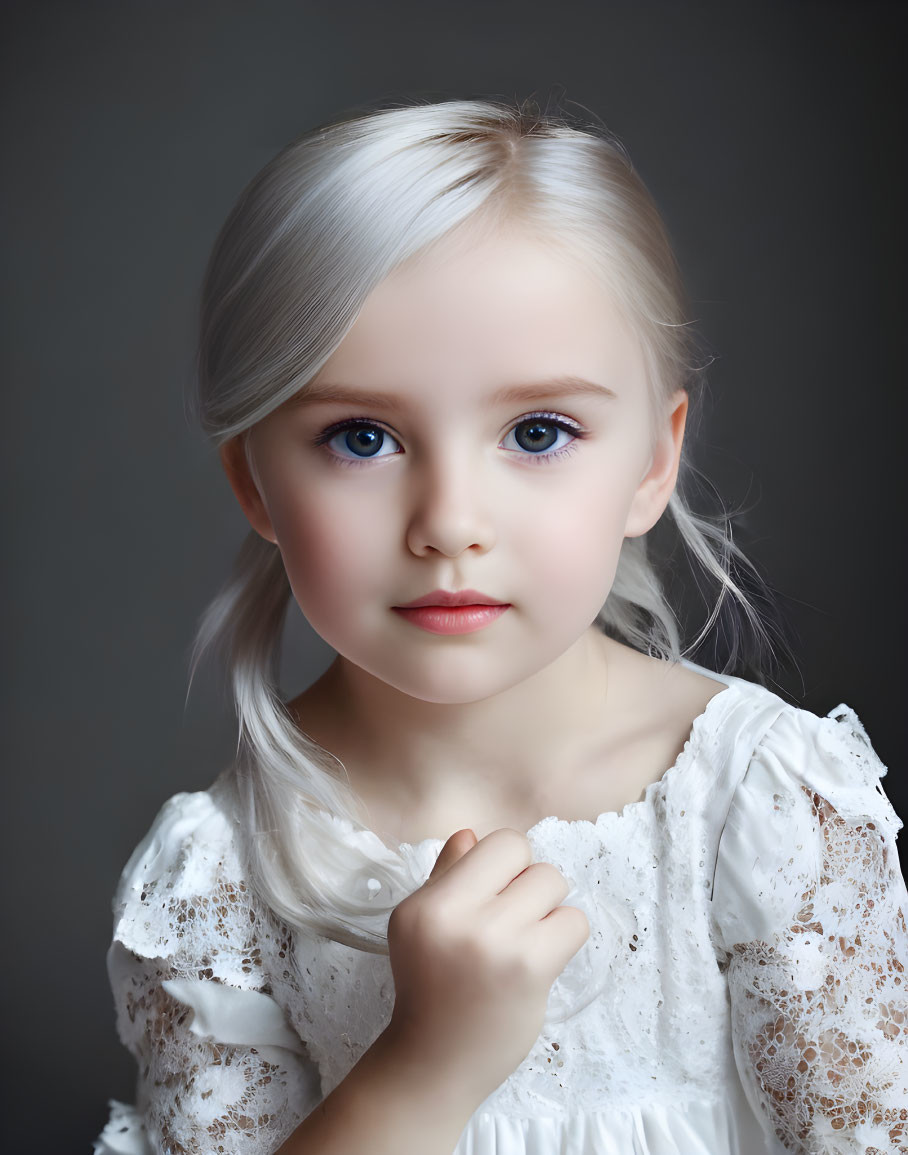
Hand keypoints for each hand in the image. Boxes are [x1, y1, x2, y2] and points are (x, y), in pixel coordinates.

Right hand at [383, 826, 589, 1103]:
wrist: (434, 1064)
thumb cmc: (430, 989)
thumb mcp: (422, 927)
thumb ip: (446, 877)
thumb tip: (471, 834)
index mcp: (427, 904)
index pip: (497, 843)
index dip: (505, 866)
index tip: (495, 896)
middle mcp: (457, 917)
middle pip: (528, 857)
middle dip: (527, 885)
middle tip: (511, 922)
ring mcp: (495, 941)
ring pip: (553, 883)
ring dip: (548, 909)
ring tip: (526, 940)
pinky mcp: (529, 968)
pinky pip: (574, 921)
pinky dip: (565, 936)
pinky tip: (542, 959)